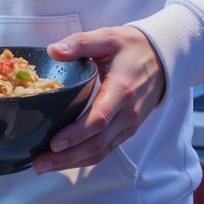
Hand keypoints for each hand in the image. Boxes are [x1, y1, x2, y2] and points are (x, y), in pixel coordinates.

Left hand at [35, 27, 164, 172]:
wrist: (164, 58)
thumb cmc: (133, 47)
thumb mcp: (108, 38)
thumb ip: (80, 44)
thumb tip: (52, 51)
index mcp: (121, 91)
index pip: (98, 119)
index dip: (76, 134)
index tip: (53, 143)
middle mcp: (127, 114)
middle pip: (96, 143)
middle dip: (66, 156)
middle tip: (39, 163)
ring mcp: (129, 125)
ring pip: (101, 151)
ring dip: (72, 162)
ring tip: (45, 166)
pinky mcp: (127, 130)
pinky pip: (106, 149)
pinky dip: (85, 158)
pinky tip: (65, 159)